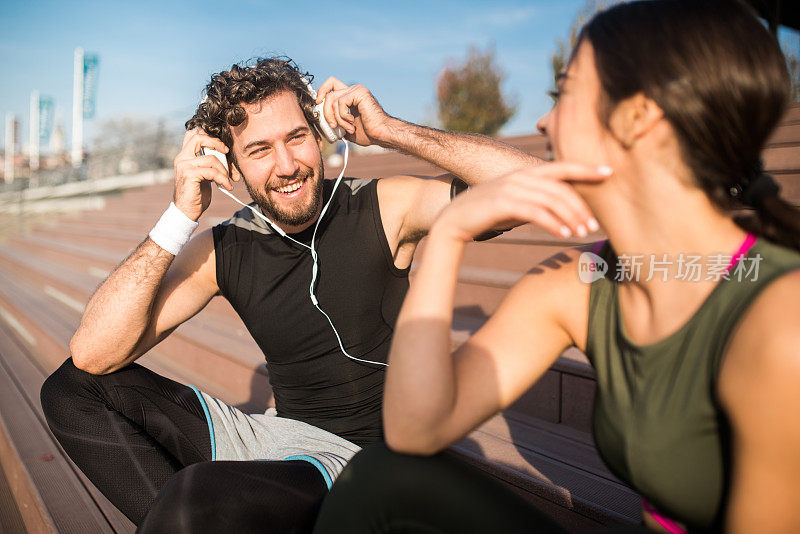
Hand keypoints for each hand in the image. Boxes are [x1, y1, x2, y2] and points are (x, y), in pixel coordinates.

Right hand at [172, 129, 235, 220]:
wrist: (186, 212)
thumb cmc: (197, 194)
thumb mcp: (203, 174)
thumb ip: (208, 163)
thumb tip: (225, 154)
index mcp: (184, 156)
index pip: (192, 134)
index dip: (208, 135)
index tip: (222, 147)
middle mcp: (182, 158)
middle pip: (199, 138)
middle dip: (216, 143)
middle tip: (227, 151)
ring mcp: (184, 166)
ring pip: (211, 158)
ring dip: (224, 169)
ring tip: (228, 179)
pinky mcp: (189, 175)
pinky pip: (212, 172)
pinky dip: (223, 179)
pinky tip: (227, 186)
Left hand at [316, 77, 393, 145]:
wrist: (380, 134)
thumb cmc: (368, 133)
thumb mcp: (345, 127)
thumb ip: (335, 121)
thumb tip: (322, 122)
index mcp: (350, 96)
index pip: (331, 85)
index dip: (321, 91)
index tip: (318, 103)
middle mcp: (353, 90)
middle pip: (328, 93)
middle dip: (326, 112)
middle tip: (333, 125)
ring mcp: (357, 90)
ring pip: (333, 99)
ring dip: (337, 118)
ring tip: (347, 128)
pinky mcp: (359, 92)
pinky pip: (340, 102)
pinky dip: (342, 116)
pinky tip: (352, 122)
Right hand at [432, 162, 610, 241]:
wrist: (454, 221)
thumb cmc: (488, 214)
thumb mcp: (516, 204)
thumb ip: (537, 201)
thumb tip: (561, 210)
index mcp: (525, 173)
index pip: (562, 167)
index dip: (586, 168)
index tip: (608, 172)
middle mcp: (520, 177)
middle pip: (561, 187)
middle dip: (581, 206)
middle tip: (594, 225)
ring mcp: (510, 188)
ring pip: (551, 200)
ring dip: (570, 217)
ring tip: (581, 233)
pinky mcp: (502, 203)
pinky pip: (535, 212)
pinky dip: (553, 223)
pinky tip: (563, 234)